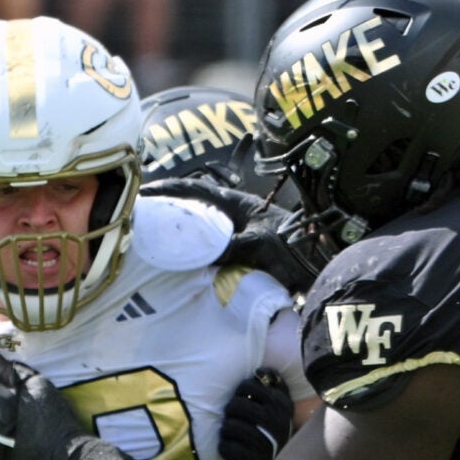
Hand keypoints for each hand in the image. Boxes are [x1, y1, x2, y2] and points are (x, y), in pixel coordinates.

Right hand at [147, 175, 333, 293]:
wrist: (320, 265)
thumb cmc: (295, 247)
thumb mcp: (260, 242)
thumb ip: (231, 246)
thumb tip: (200, 254)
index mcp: (235, 203)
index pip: (194, 189)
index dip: (167, 189)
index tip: (144, 191)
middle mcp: (232, 218)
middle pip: (191, 210)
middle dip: (166, 214)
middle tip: (139, 221)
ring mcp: (234, 237)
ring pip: (198, 235)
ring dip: (177, 239)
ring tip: (151, 246)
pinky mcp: (238, 258)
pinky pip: (207, 256)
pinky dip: (192, 261)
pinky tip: (179, 271)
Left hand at [219, 367, 294, 459]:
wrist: (286, 459)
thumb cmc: (275, 424)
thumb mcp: (281, 402)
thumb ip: (274, 382)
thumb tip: (259, 372)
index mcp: (282, 404)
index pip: (250, 386)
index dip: (240, 390)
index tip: (242, 397)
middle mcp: (277, 422)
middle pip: (238, 405)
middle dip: (231, 408)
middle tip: (232, 414)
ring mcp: (268, 443)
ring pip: (232, 427)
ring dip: (226, 427)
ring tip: (228, 429)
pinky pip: (230, 449)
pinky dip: (225, 447)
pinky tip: (228, 445)